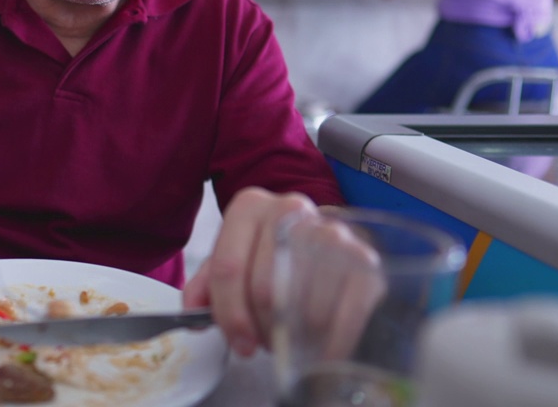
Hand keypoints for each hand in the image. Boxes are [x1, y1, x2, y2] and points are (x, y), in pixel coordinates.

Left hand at [182, 189, 383, 357]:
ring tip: (289, 338)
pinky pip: (344, 310)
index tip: (238, 343)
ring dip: (293, 335)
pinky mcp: (364, 257)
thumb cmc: (272, 255)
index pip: (227, 268)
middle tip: (263, 343)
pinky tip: (322, 350)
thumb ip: (207, 286)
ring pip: (301, 302)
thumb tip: (193, 314)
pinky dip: (331, 341)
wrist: (324, 241)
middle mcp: (290, 209)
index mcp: (249, 207)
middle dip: (259, 327)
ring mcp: (330, 230)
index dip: (228, 314)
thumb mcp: (234, 261)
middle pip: (263, 287)